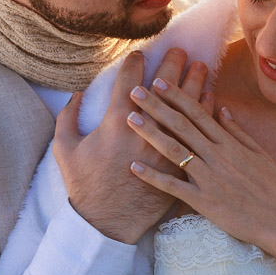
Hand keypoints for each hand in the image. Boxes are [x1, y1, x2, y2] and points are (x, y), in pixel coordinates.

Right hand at [53, 48, 211, 243]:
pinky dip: (205, 112)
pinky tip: (210, 97)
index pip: (130, 81)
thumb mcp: (65, 150)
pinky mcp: (180, 163)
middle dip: (173, 64)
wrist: (108, 224)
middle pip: (164, 88)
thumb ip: (67, 118)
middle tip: (180, 50)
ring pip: (186, 106)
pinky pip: (199, 132)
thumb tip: (76, 94)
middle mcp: (145, 131)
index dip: (136, 62)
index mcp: (116, 123)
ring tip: (201, 66)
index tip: (140, 54)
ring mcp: (166, 147)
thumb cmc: (85, 187)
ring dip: (195, 82)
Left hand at [126, 75, 275, 253]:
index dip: (177, 96)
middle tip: (135, 91)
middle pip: (181, 125)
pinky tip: (133, 167)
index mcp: (229, 144)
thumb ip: (237, 131)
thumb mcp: (259, 154)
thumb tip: (222, 108)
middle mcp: (217, 156)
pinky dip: (153, 177)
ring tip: (129, 119)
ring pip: (175, 150)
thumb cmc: (273, 188)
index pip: (198, 113)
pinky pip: (174, 187)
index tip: (158, 81)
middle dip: (157, 106)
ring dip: (150, 133)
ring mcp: (209, 178)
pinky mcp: (204, 201)